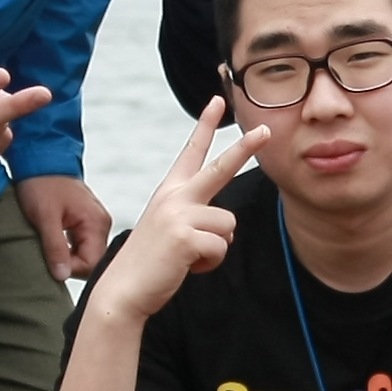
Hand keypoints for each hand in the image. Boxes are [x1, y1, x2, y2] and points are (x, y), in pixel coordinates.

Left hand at [13, 173, 111, 279]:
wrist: (39, 159)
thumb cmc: (41, 184)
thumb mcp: (44, 217)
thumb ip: (55, 247)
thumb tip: (62, 276)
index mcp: (96, 223)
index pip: (91, 264)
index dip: (70, 269)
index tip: (49, 261)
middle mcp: (102, 224)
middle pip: (91, 262)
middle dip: (69, 264)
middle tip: (47, 253)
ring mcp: (96, 222)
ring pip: (86, 254)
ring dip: (67, 255)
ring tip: (48, 244)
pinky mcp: (88, 221)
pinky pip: (82, 245)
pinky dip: (67, 248)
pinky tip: (54, 240)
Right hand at [90, 103, 250, 324]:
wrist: (125, 290)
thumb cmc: (152, 263)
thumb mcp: (171, 230)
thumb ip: (196, 219)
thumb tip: (226, 230)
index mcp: (170, 192)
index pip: (191, 152)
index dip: (205, 125)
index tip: (218, 100)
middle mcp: (174, 197)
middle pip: (220, 168)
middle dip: (246, 148)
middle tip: (267, 131)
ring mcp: (179, 215)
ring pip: (228, 224)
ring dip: (216, 247)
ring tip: (188, 256)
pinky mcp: (186, 237)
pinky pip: (221, 247)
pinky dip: (209, 263)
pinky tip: (186, 266)